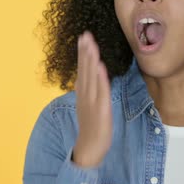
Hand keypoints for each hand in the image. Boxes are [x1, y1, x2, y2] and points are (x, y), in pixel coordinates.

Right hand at [71, 31, 112, 167]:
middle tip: (85, 34)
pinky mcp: (101, 109)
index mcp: (82, 93)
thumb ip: (87, 90)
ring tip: (91, 44)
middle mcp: (85, 95)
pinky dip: (100, 78)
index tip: (83, 37)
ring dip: (91, 60)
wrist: (89, 148)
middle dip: (85, 51)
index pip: (82, 69)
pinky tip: (99, 66)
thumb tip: (86, 75)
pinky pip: (101, 91)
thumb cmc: (91, 126)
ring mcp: (92, 102)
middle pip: (85, 70)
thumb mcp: (87, 105)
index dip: (82, 53)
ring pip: (91, 77)